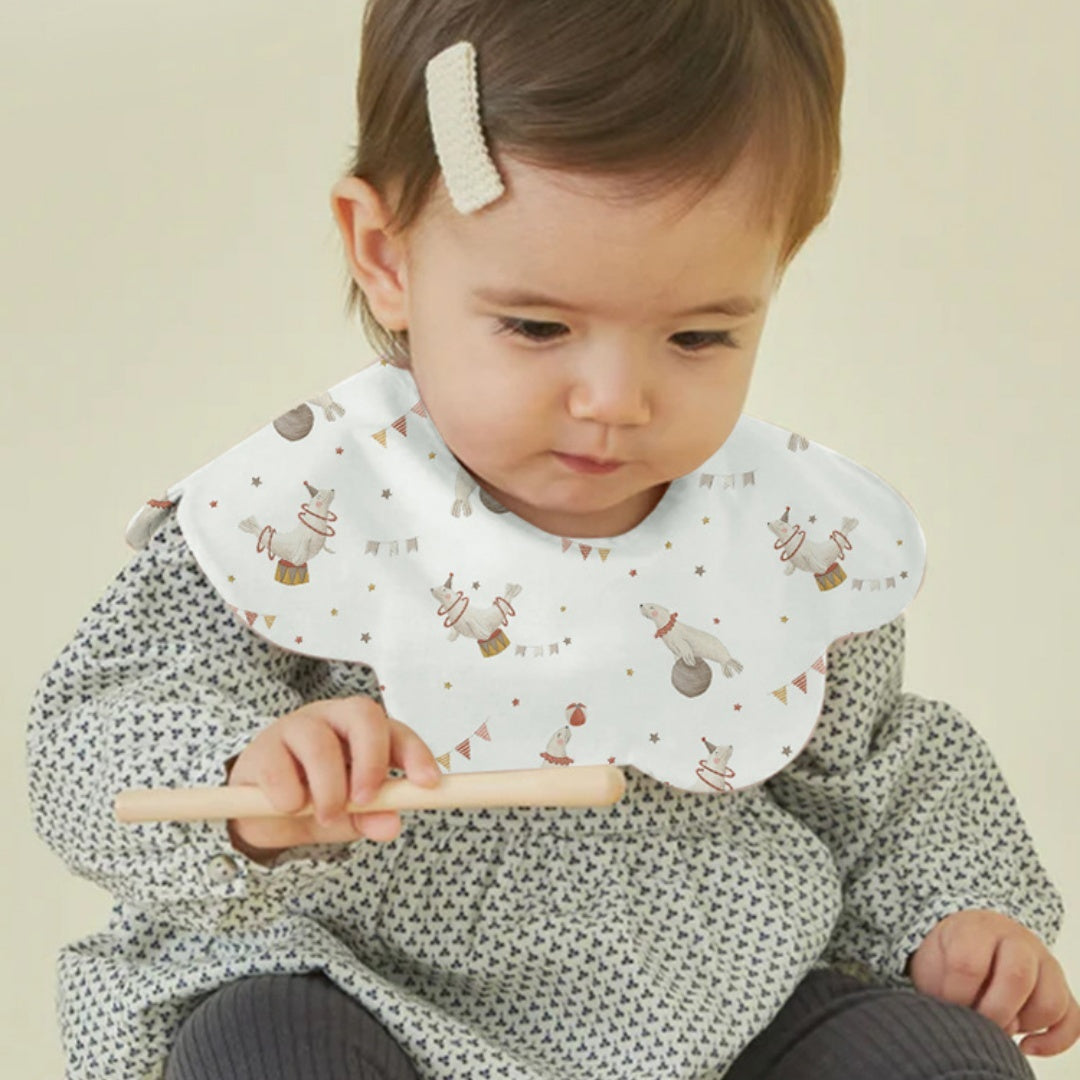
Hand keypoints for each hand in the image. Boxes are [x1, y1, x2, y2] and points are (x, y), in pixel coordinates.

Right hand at [225, 695, 440, 859]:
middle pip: (364, 715)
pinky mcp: (262, 748)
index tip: (428, 784)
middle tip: (366, 799)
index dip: (416, 754)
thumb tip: (390, 825)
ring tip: (326, 816)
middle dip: (371, 760)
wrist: (257, 811)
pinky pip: (279, 769)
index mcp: (363, 731)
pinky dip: (289, 798)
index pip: (397, 731)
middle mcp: (333, 719)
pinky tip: (289, 808)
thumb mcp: (348, 816)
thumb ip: (368, 817)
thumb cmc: (313, 801)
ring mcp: (296, 727)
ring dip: (328, 789)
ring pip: (319, 743)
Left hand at [908, 909, 1079, 1056]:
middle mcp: (1017, 941)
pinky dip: (1053, 1041)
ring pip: (1051, 1002)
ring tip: (998, 1027)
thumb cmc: (949, 955)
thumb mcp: (935, 961)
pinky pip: (1072, 1020)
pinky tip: (1026, 1046)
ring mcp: (1044, 963)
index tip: (947, 1006)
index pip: (969, 964)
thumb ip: (945, 986)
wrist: (969, 939)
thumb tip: (967, 1024)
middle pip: (1017, 977)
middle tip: (977, 1024)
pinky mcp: (1061, 988)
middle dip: (994, 1012)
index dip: (956, 995)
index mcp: (978, 929)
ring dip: (1024, 1025)